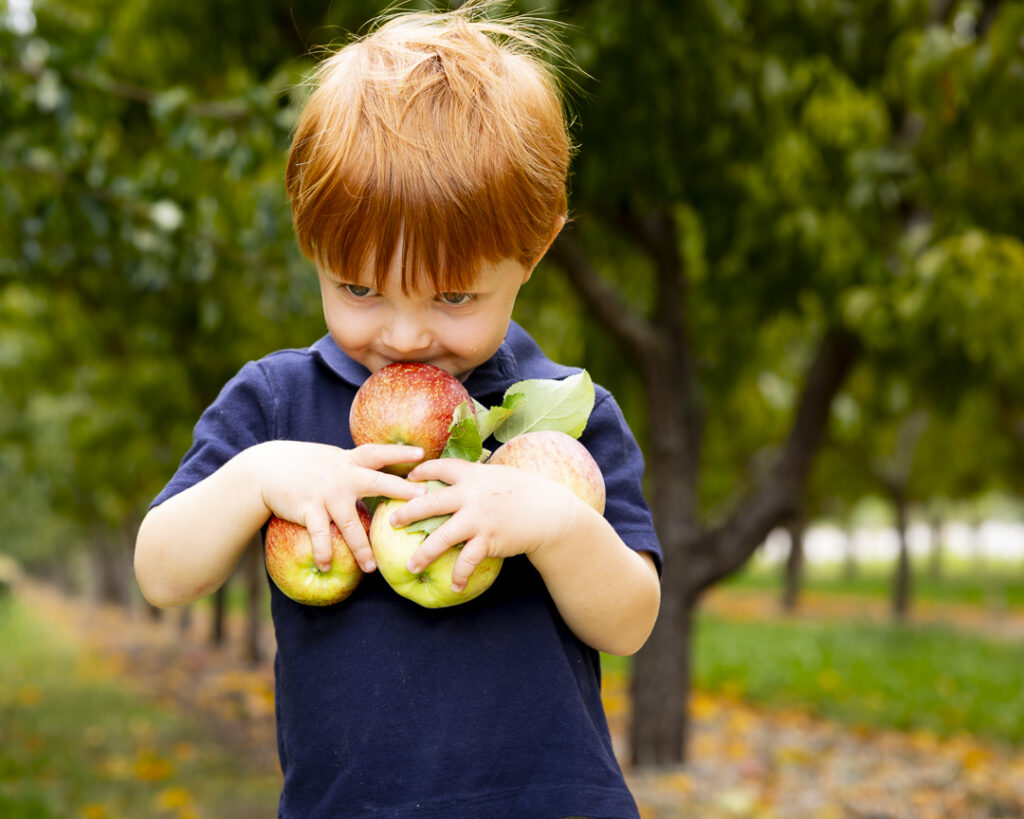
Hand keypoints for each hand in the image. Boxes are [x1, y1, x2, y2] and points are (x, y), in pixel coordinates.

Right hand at [256, 441, 426, 572]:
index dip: (399, 452)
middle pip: (376, 483)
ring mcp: (326, 493)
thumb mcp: (332, 459)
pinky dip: (324, 552)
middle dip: (400, 490)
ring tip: (371, 568)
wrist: (265, 468)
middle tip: (423, 500)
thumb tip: (381, 477)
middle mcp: (341, 475)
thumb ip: (354, 467)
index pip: (377, 453)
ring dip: (361, 548)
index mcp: (349, 461)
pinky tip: (326, 566)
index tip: (421, 454)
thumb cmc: (305, 466)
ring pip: (350, 524)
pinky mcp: (308, 509)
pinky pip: (321, 535)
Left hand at [389, 458, 586, 591]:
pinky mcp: (488, 539)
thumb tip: (456, 477)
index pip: (440, 468)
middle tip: (393, 522)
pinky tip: (455, 585)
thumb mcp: (498, 476)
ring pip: (441, 537)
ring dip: (423, 553)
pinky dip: (460, 574)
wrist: (550, 512)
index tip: (407, 479)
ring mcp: (478, 518)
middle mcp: (472, 495)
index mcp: (473, 475)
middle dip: (408, 513)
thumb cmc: (525, 492)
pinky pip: (467, 560)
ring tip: (411, 566)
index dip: (421, 472)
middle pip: (430, 503)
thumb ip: (476, 477)